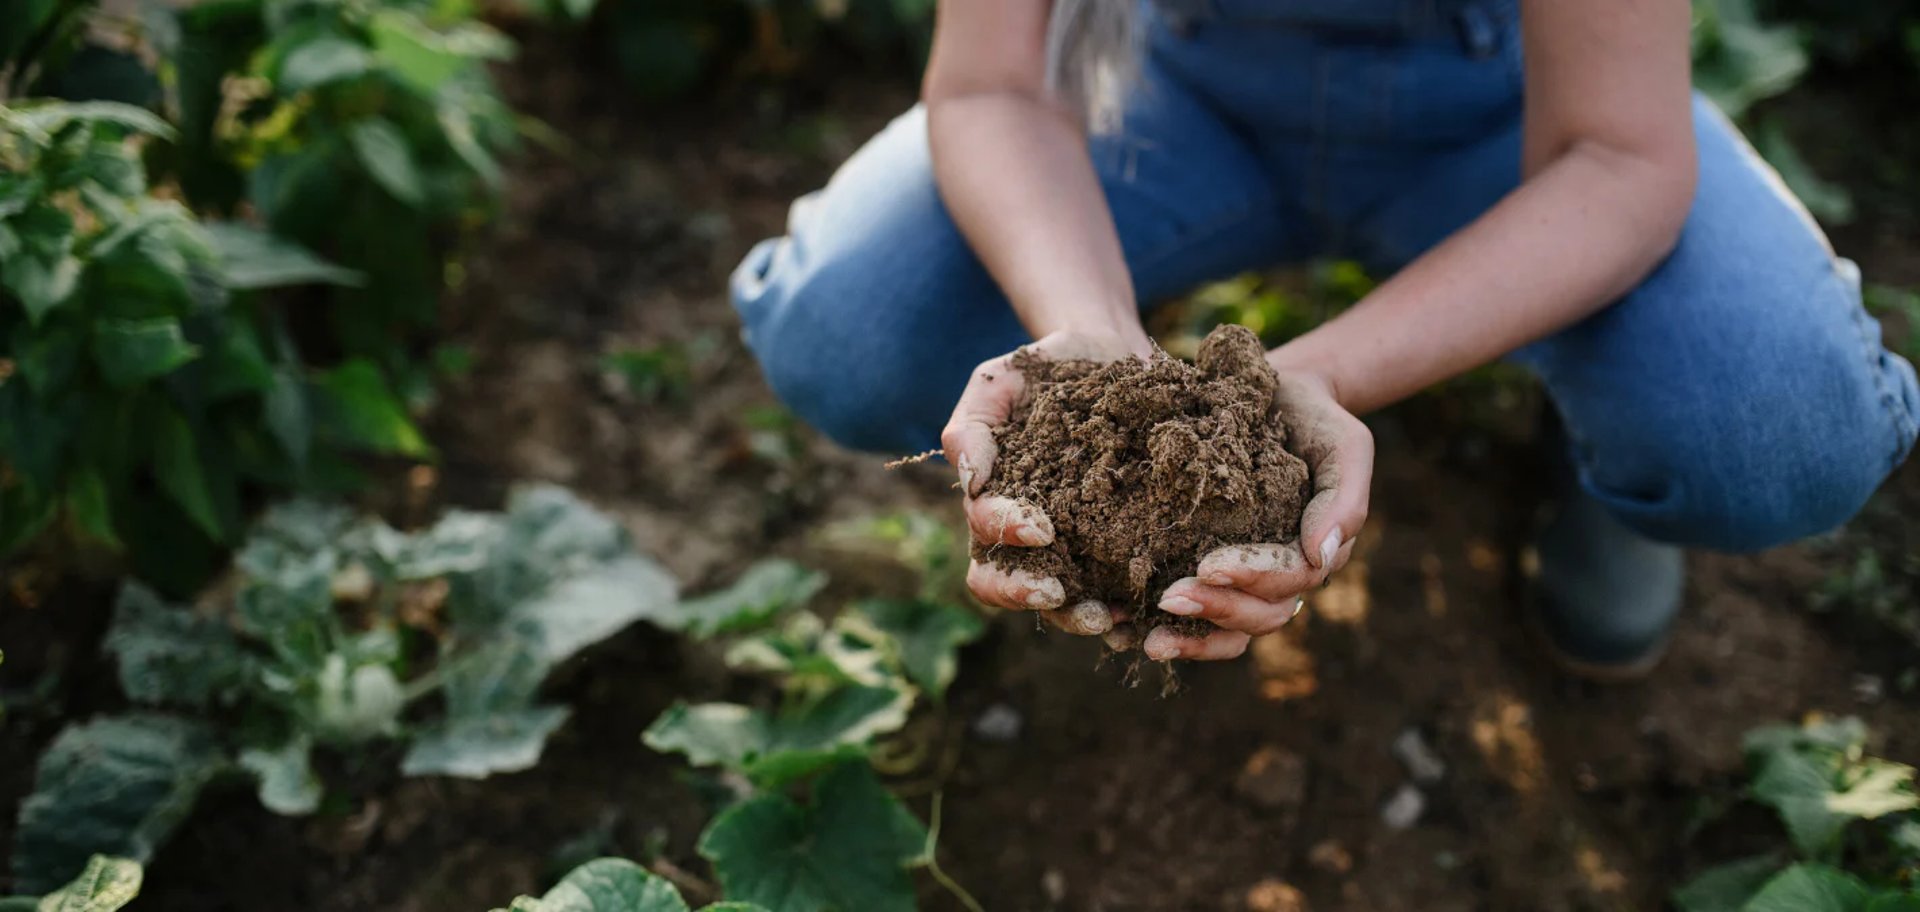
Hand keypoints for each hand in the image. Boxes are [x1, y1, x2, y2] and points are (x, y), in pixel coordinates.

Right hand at [942, 329, 1151, 635]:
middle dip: (1028, 595)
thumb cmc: (1045, 369)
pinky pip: (1117, 589)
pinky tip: (1147, 611)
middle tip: (1058, 594)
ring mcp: (1075, 546)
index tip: (1041, 528)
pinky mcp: (1120, 545)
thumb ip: (972, 426)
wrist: (1112, 353)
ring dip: (1078, 615)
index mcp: (994, 501)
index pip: (984, 535)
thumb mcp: (1000, 381)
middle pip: (1009, 585)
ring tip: (1109, 616)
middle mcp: (1029, 535)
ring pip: (1061, 601)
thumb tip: (970, 480)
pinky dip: (1128, 609)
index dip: (1006, 537)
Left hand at [1137, 368, 1373, 660]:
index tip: (1208, 565)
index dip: (1251, 578)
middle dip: (1215, 610)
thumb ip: (1343, 500)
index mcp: (1314, 553)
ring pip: (1229, 630)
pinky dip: (1167, 629)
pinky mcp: (1208, 570)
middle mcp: (1281, 577)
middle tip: (1167, 598)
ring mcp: (1245, 580)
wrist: (1278, 398)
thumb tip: (1321, 556)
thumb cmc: (1314, 421)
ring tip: (1148, 640)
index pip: (1289, 580)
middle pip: (1257, 615)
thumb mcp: (1344, 446)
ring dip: (1190, 638)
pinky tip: (1123, 631)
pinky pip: (1195, 616)